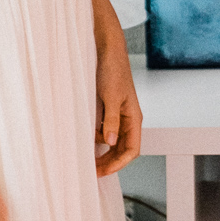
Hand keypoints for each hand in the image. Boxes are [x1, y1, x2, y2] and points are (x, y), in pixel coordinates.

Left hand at [94, 32, 142, 177]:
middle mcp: (128, 119)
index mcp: (134, 117)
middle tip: (91, 171)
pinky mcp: (108, 109)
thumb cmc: (113, 69)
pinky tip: (85, 139)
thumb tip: (111, 143)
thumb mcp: (111, 96)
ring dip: (101, 152)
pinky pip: (104, 130)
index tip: (101, 172)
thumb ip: (111, 121)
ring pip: (113, 142)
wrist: (107, 49)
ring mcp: (118, 114)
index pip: (132, 150)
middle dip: (109, 162)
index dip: (118, 164)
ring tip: (86, 157)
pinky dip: (96, 138)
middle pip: (123, 150)